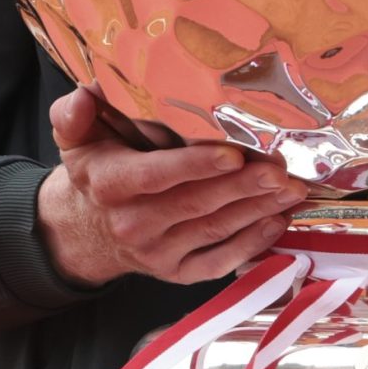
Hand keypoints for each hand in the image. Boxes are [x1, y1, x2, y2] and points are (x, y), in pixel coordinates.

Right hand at [36, 88, 307, 288]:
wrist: (88, 229)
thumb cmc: (98, 170)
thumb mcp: (76, 138)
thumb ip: (74, 115)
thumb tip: (83, 96)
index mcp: (110, 184)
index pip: (156, 176)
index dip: (195, 166)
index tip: (233, 155)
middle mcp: (133, 224)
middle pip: (196, 204)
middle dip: (244, 187)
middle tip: (282, 169)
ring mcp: (157, 252)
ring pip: (215, 230)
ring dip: (258, 209)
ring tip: (293, 188)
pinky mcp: (177, 272)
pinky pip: (218, 262)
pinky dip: (253, 243)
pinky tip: (279, 220)